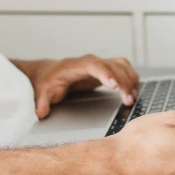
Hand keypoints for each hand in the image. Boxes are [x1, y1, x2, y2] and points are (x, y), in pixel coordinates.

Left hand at [24, 55, 139, 118]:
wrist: (51, 73)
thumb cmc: (49, 81)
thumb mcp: (43, 92)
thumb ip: (42, 102)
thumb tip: (40, 112)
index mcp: (77, 66)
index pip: (94, 65)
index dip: (105, 74)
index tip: (113, 85)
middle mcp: (92, 62)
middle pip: (113, 66)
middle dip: (123, 82)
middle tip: (128, 101)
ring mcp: (100, 64)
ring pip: (122, 65)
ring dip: (130, 80)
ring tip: (133, 98)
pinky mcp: (107, 69)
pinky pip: (124, 68)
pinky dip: (131, 78)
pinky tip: (134, 91)